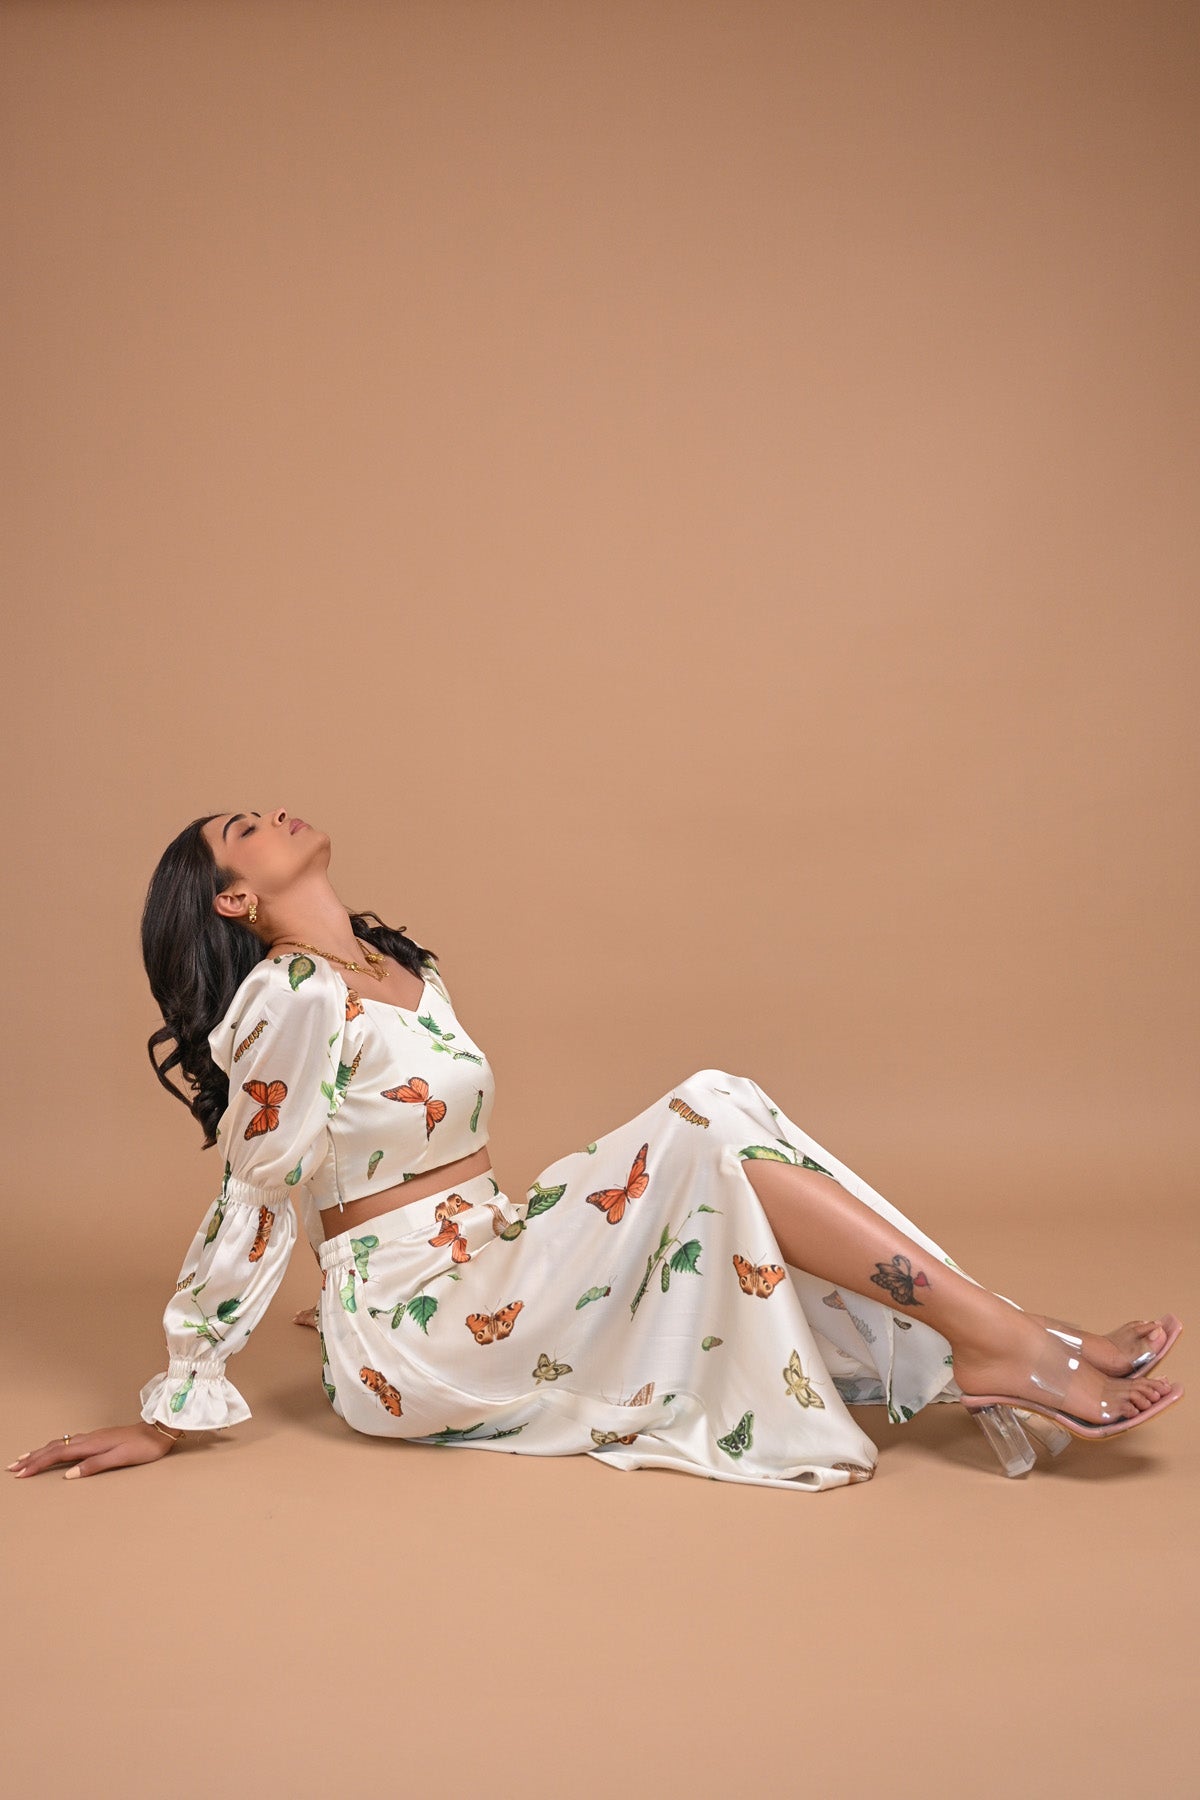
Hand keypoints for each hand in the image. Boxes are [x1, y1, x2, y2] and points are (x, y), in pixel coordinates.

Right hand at [8, 1422, 181, 1480]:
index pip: (57, 1454)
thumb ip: (95, 1466)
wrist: (160, 1430)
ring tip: (26, 1458)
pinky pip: (69, 1443)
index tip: (20, 1472)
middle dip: (32, 1458)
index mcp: (91, 1444)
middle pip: (54, 1447)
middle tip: (13, 1467)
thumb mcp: (121, 1458)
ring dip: (41, 1452)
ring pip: (60, 1444)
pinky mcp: (98, 1439)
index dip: (37, 1464)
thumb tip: (68, 1475)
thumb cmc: (144, 1447)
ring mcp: (93, 1437)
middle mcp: (89, 1439)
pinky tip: (53, 1450)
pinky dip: (54, 1448)